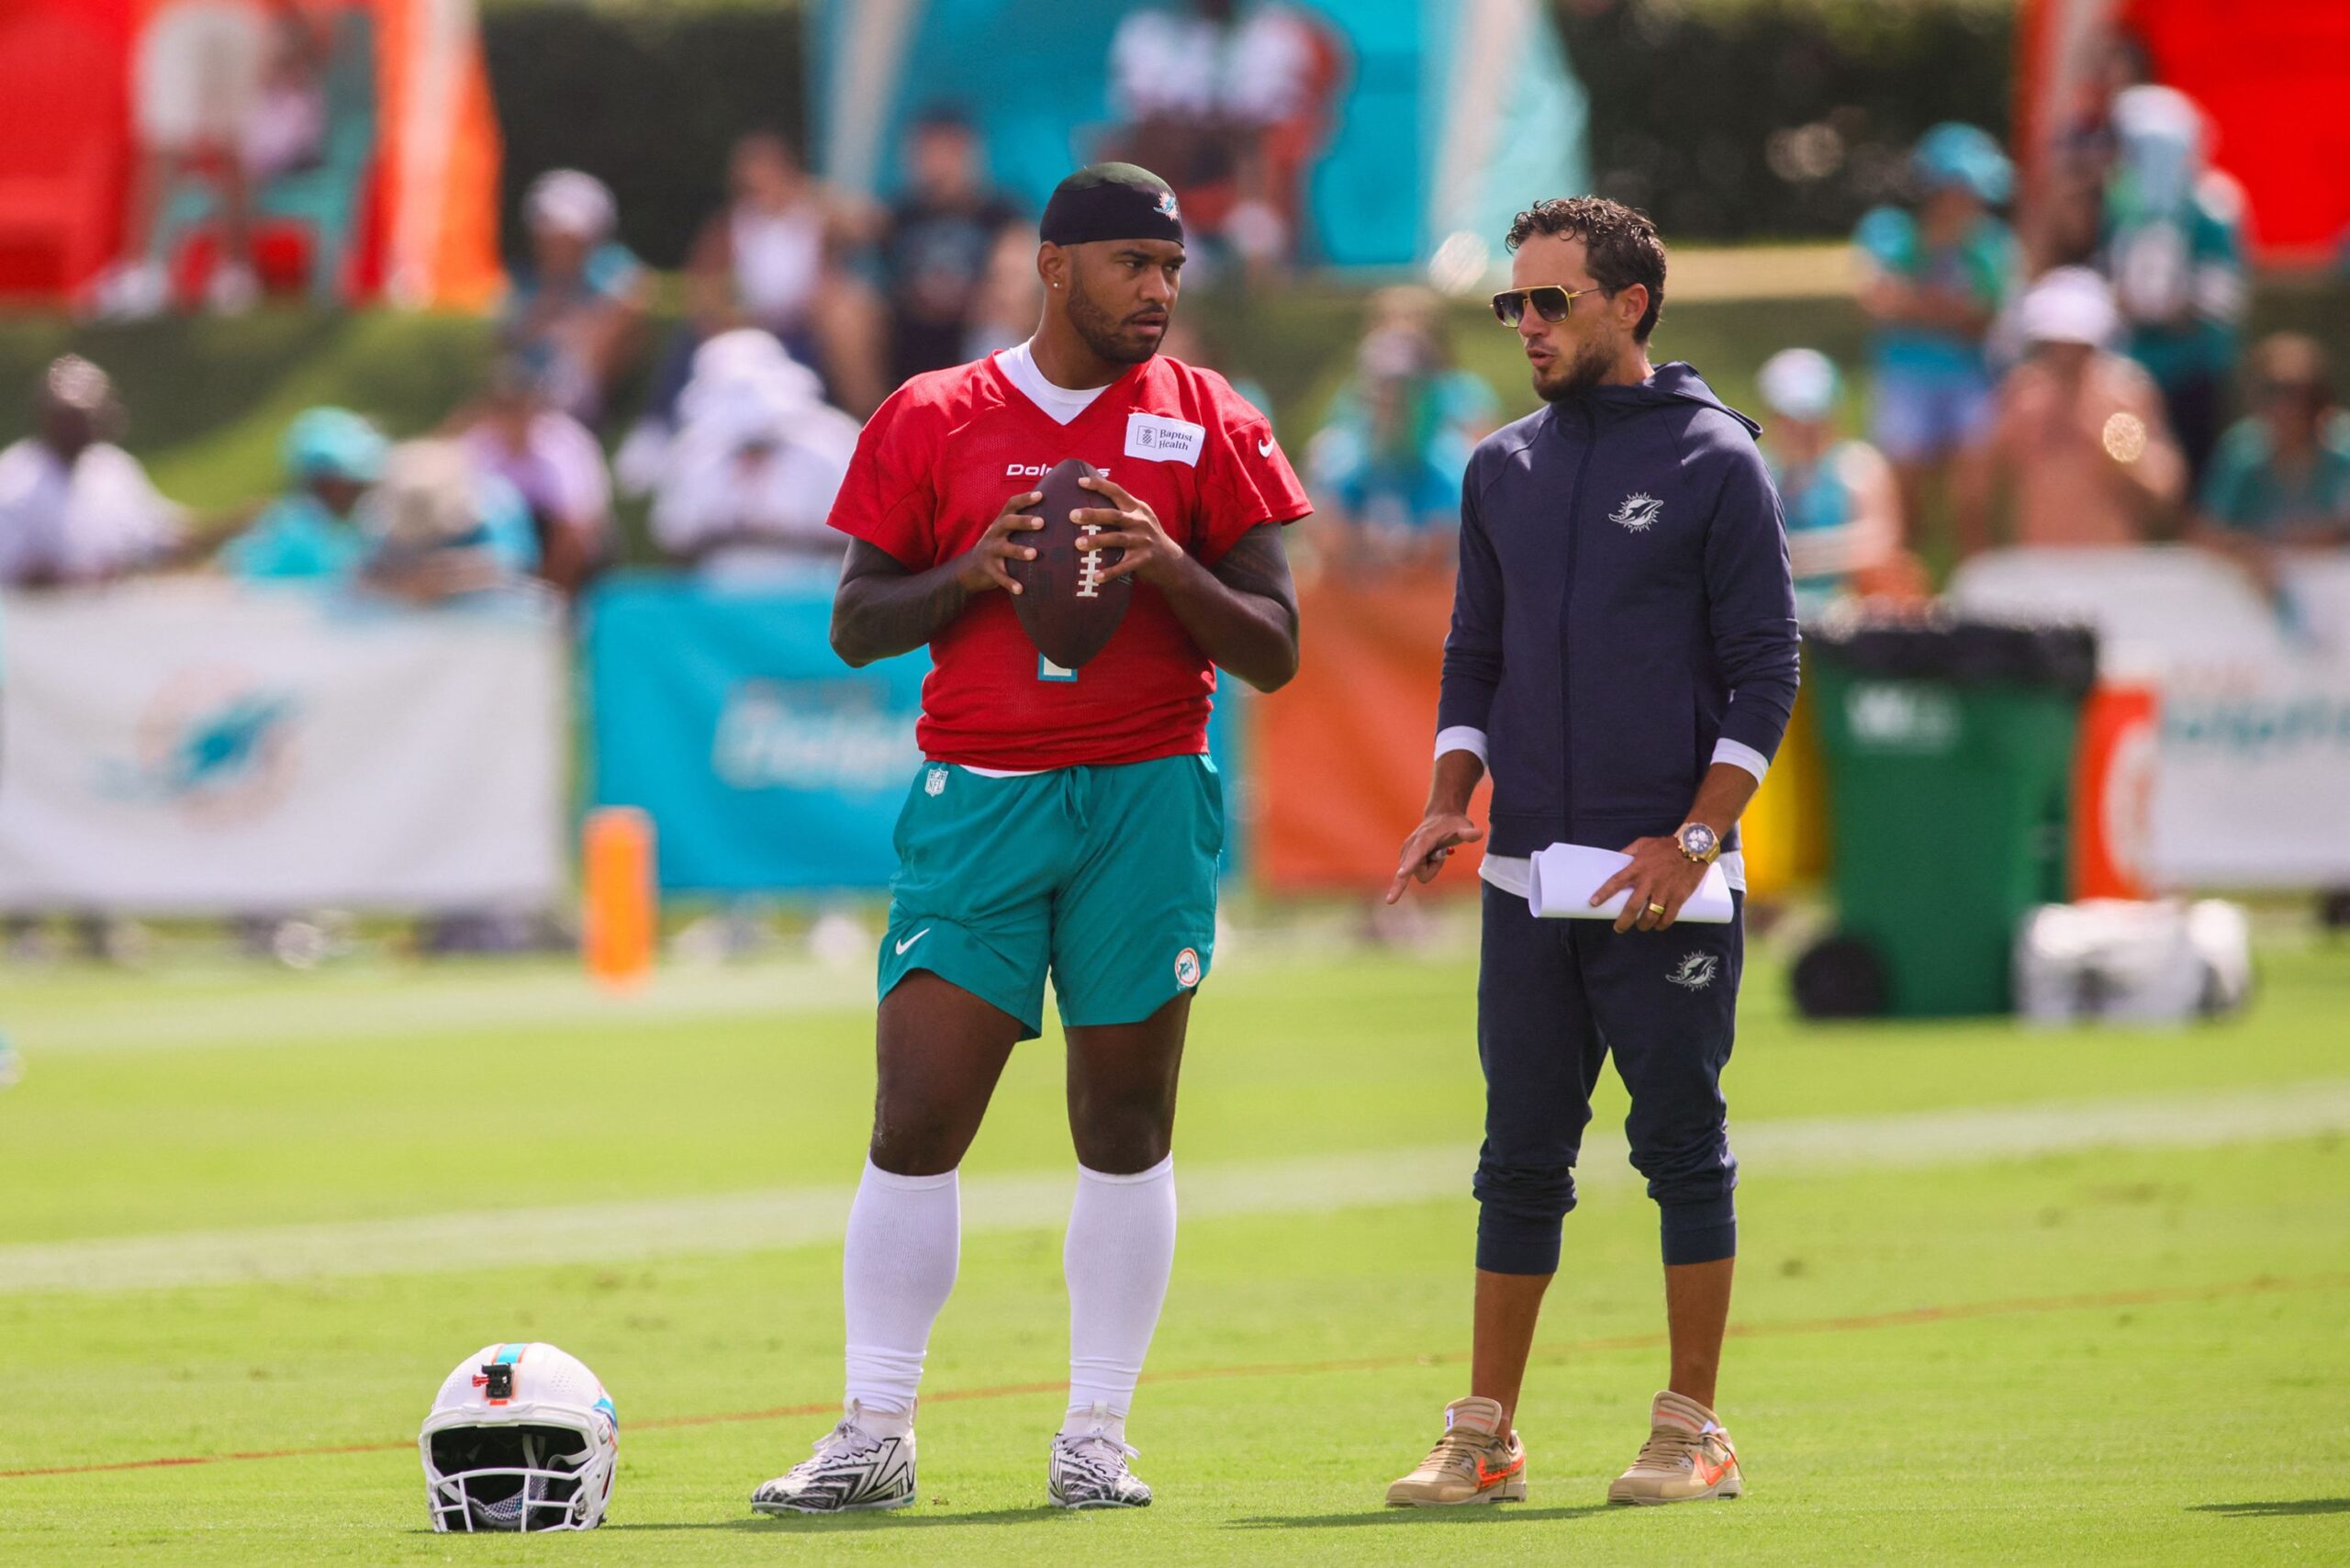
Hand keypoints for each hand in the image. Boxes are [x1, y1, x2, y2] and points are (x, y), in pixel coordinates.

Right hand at [954, 491, 1043, 595]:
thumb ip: (1023, 524)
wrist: (971, 568)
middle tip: (1042, 523)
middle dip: (1024, 521)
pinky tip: (1021, 589)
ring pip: (1004, 549)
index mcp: (1001, 522)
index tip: (1041, 495)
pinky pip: (999, 576)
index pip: (1011, 505)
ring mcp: (990, 551)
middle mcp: (994, 533)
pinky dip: (1010, 582)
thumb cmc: (999, 546)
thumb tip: (1056, 513)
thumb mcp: (1007, 532)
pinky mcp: (988, 570)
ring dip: (1019, 550)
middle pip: (1007, 522)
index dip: (1025, 499)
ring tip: (1034, 554)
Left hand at [1073, 475, 1185, 587]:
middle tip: (1072, 515)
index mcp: (1137, 509)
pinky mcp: (1143, 560)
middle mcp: (1140, 522)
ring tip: (1078, 544)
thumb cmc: (1146, 537)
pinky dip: (1109, 572)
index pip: (1117, 492)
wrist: (1171, 561)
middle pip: (1114, 515)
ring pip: (1117, 539)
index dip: (1099, 485)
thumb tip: (1090, 502)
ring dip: (1097, 541)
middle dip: (1093, 514)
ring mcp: (1143, 541)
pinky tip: (1095, 576)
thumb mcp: (1140, 518)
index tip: (1080, 481)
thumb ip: (1121, 510)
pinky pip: (1123, 566)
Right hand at [1386, 812, 1482, 903]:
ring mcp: (1405, 852)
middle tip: (1438, 859)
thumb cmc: (1453, 823)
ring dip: (1431, 867)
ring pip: (1419, 873)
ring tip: (1439, 852)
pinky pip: (1416, 873)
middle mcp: (1410, 846)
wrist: (1440, 815)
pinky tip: (1432, 856)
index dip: (1409, 865)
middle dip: (1431, 868)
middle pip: (1413, 871)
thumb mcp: (1464, 826)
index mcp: (1423, 839)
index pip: (1415, 854)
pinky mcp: (1404, 857)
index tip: (1401, 875)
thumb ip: (1469, 832)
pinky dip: (1427, 867)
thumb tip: (1478, 833)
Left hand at [1591, 836, 1708, 932]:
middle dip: (1623, 922)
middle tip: (1619, 928)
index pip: (1616, 882)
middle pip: (1632, 907)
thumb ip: (1628, 852)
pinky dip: (1662, 925)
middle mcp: (1648, 882)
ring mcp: (1664, 891)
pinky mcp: (1678, 897)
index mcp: (1637, 868)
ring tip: (1641, 927)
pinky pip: (1668, 917)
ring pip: (1650, 916)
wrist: (1694, 846)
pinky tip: (1658, 926)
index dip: (1603, 894)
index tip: (1593, 903)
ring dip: (1643, 925)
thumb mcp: (1643, 843)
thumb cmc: (1665, 846)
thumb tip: (1616, 859)